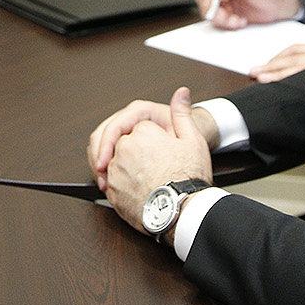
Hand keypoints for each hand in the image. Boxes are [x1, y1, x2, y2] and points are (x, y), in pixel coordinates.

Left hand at [102, 88, 214, 232]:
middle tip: (153, 165)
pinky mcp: (112, 192)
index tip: (163, 150)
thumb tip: (181, 92)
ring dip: (125, 167)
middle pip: (123, 144)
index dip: (153, 140)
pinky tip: (138, 188)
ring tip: (146, 177)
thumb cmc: (188, 177)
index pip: (139, 129)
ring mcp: (115, 171)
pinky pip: (111, 183)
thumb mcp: (193, 139)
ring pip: (115, 163)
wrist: (183, 212)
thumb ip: (182, 113)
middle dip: (134, 152)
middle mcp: (122, 150)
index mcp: (140, 132)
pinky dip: (121, 184)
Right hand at [193, 0, 301, 29]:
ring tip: (237, 20)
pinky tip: (241, 21)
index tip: (212, 4)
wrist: (279, 5)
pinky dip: (229, 25)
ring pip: (212, 14)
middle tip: (227, 16)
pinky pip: (221, 23)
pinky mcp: (229, 15)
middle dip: (214, 11)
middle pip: (205, 1)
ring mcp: (225, 4)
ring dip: (223, 20)